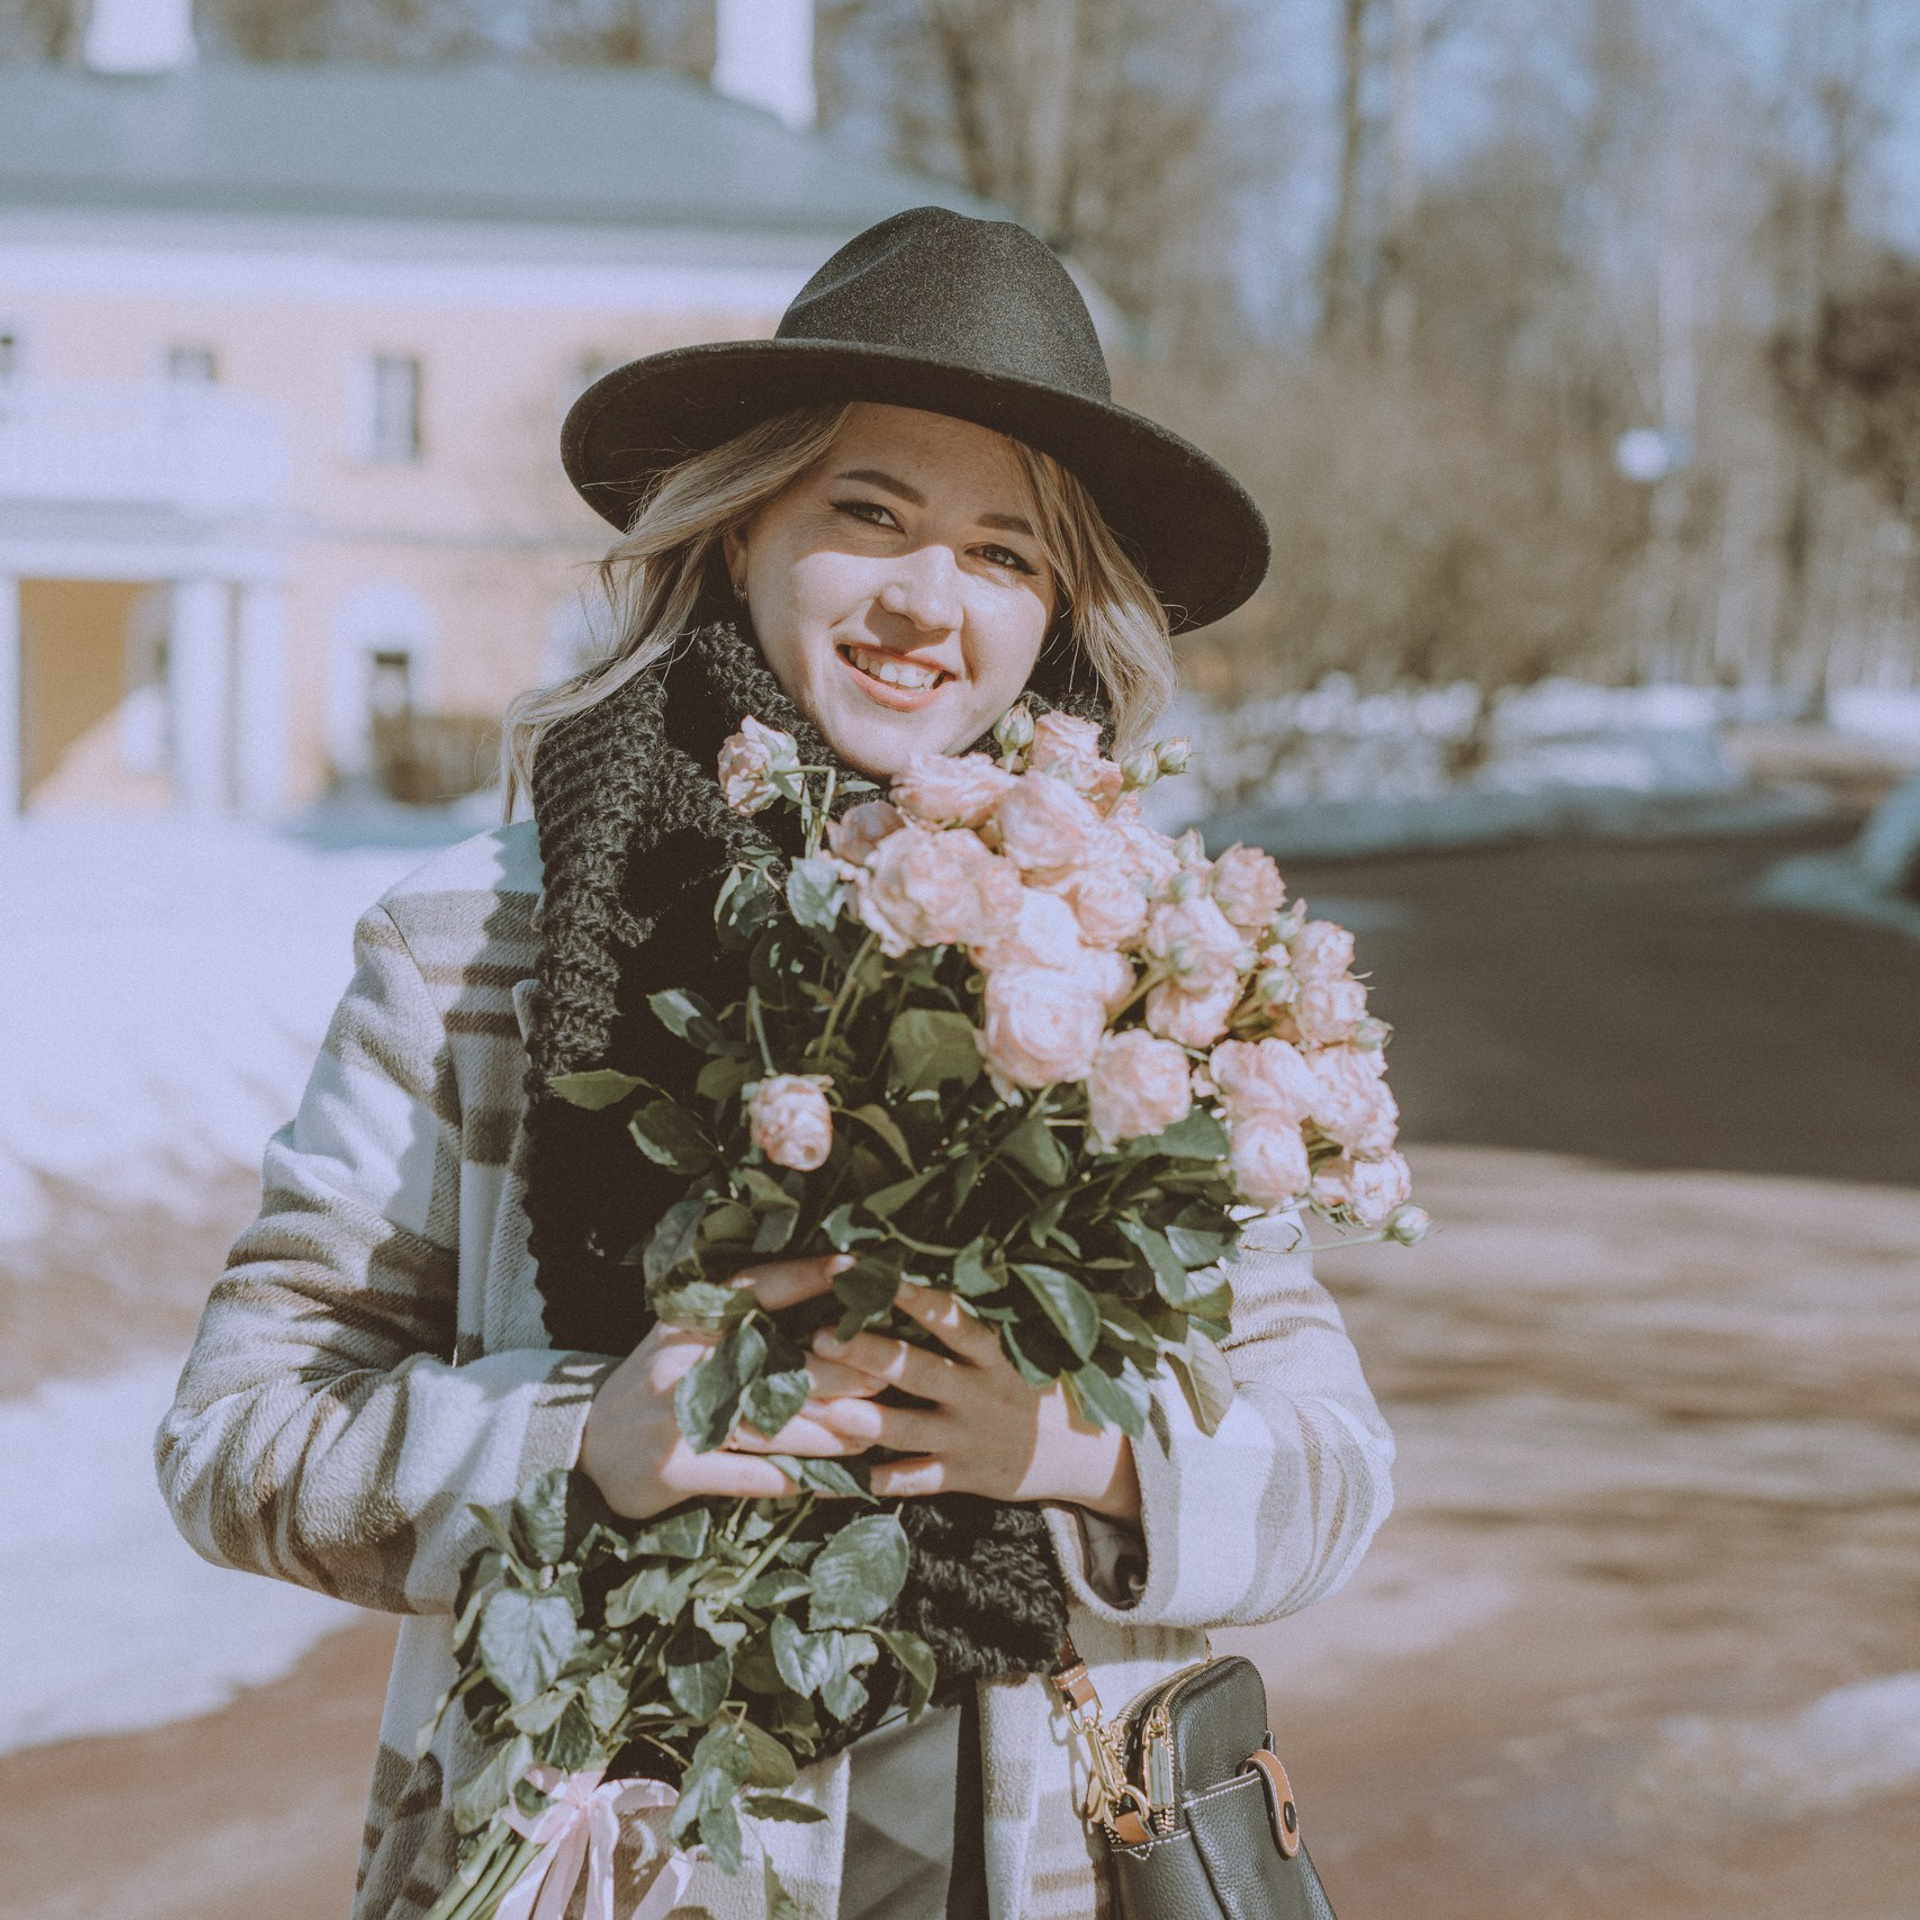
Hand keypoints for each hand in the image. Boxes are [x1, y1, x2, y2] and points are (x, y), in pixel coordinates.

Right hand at [578, 1254, 883, 1520]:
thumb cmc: (653, 1389)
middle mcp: (682, 1365)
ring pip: (769, 1424)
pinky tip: (839, 1481)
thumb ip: (736, 1329)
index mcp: (685, 1325)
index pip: (751, 1291)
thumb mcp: (681, 1343)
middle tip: (886, 1373)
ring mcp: (675, 1419)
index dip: (802, 1276)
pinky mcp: (676, 1470)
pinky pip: (753, 1476)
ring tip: (876, 1429)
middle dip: (835, 1371)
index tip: (853, 1265)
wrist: (582, 1448)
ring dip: (829, 1430)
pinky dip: (801, 1480)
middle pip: (772, 1363)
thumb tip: (821, 1319)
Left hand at [811, 1281, 1141, 1521]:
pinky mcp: (963, 1475)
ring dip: (863, 1419)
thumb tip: (936, 1272)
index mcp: (995, 1355)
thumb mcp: (1026, 1349)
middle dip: (869, 1353)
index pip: (951, 1319)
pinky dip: (875, 1482)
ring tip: (820, 1408)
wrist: (1088, 1455)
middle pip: (917, 1369)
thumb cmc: (1044, 1387)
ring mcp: (968, 1438)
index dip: (913, 1297)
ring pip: (908, 1429)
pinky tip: (832, 1479)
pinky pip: (913, 1481)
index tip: (872, 1274)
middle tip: (822, 1336)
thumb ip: (980, 1323)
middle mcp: (979, 1393)